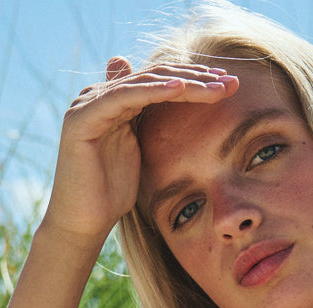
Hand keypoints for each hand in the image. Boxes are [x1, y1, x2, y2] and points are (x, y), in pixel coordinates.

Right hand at [44, 58, 238, 243]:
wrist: (82, 223)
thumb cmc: (111, 196)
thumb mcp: (141, 157)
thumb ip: (151, 131)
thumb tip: (169, 116)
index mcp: (114, 103)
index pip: (160, 82)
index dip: (194, 81)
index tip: (229, 86)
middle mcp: (99, 96)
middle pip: (155, 77)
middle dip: (196, 78)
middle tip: (231, 82)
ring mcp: (88, 104)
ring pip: (144, 83)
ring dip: (183, 83)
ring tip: (215, 86)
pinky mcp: (82, 118)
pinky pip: (123, 97)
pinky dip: (152, 91)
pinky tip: (180, 88)